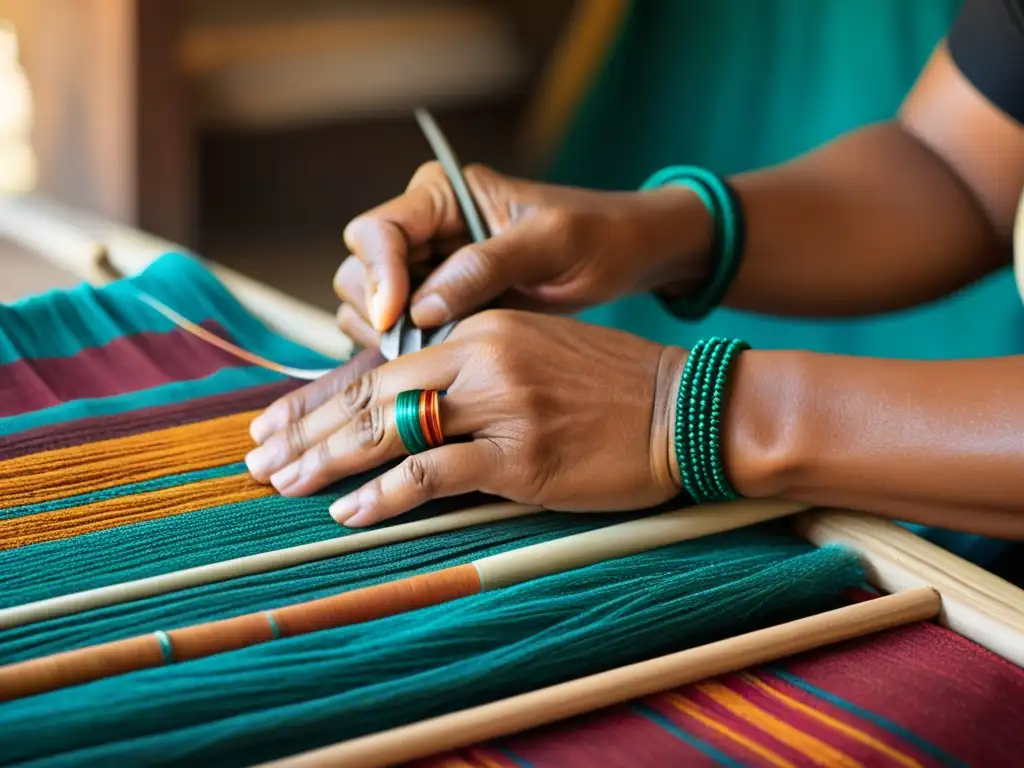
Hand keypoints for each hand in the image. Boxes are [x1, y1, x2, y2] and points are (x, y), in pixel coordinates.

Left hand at [246, 311, 685, 525]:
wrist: (684, 408)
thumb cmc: (607, 387)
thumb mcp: (531, 354)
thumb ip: (467, 370)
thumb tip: (402, 405)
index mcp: (478, 326)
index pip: (377, 364)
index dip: (318, 397)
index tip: (275, 423)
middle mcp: (482, 358)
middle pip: (370, 394)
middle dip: (305, 430)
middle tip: (258, 460)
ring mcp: (502, 406)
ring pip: (390, 431)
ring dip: (328, 462)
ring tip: (284, 487)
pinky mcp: (522, 456)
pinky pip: (433, 476)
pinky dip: (384, 496)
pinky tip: (350, 514)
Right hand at [334, 162, 709, 347]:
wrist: (627, 257)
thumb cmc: (598, 235)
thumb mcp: (551, 243)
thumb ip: (484, 267)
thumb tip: (419, 309)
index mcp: (442, 196)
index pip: (376, 231)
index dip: (378, 275)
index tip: (395, 316)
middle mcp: (425, 230)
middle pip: (360, 271)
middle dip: (377, 311)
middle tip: (413, 349)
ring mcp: (429, 270)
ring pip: (371, 306)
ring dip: (388, 338)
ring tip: (432, 360)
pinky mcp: (442, 306)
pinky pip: (400, 332)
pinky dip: (405, 353)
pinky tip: (434, 370)